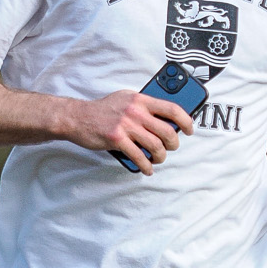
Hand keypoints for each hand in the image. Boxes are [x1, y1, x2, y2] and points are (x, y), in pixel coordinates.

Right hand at [68, 89, 194, 171]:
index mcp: (140, 99)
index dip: (185, 120)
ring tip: (157, 159)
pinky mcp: (117, 139)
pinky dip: (145, 166)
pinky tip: (147, 169)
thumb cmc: (103, 110)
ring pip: (155, 146)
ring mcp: (126, 125)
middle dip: (174, 143)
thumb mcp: (125, 99)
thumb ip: (143, 106)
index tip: (189, 129)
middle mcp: (135, 111)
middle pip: (166, 131)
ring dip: (160, 157)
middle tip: (172, 147)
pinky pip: (139, 156)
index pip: (171, 108)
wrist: (77, 117)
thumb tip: (165, 119)